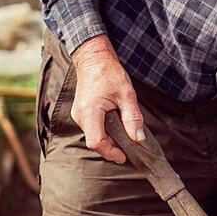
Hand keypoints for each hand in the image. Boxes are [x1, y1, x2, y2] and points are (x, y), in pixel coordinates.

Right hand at [70, 34, 144, 163]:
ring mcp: (78, 115)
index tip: (125, 157)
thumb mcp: (126, 95)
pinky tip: (117, 128)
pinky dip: (104, 131)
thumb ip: (132, 118)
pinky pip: (92, 128)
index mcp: (89, 112)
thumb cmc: (109, 73)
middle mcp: (80, 116)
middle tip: (129, 149)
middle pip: (95, 142)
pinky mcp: (80, 112)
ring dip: (109, 140)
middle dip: (112, 148)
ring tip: (125, 137)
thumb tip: (138, 138)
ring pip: (93, 135)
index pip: (97, 142)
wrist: (93, 58)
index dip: (111, 152)